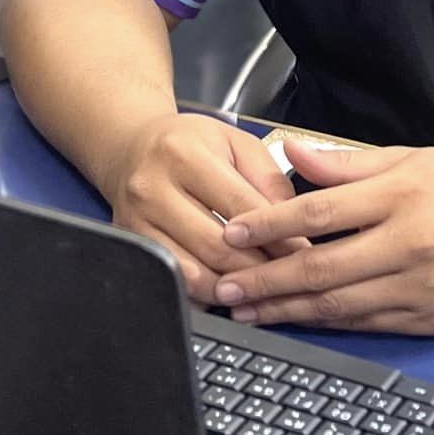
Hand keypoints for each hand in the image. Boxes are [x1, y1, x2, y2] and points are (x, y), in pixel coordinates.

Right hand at [101, 113, 301, 304]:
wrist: (132, 148)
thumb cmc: (188, 145)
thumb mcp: (234, 142)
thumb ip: (267, 178)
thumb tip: (292, 222)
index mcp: (184, 154)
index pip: (241, 206)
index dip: (277, 233)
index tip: (301, 251)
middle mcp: (153, 188)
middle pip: (217, 245)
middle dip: (258, 267)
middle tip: (286, 276)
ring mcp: (137, 221)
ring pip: (194, 271)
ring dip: (233, 286)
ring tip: (259, 287)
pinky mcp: (133, 245)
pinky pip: (175, 282)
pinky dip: (205, 292)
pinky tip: (226, 288)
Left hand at [211, 137, 433, 334]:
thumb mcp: (411, 159)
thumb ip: (347, 162)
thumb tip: (291, 153)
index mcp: (398, 195)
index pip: (319, 212)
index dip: (270, 224)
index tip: (233, 233)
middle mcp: (405, 243)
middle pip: (320, 267)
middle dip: (265, 280)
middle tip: (222, 285)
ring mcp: (416, 287)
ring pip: (338, 305)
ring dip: (286, 310)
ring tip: (245, 310)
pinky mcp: (427, 319)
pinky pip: (366, 324)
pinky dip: (327, 324)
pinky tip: (296, 321)